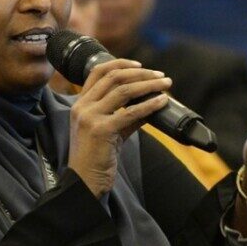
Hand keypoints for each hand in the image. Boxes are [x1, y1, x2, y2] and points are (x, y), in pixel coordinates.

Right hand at [68, 59, 171, 196]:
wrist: (84, 182)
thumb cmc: (96, 158)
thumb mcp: (109, 131)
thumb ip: (125, 115)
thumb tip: (150, 102)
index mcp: (80, 104)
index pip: (98, 71)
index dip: (121, 63)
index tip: (140, 65)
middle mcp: (82, 107)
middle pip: (114, 77)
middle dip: (141, 73)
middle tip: (161, 76)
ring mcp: (90, 117)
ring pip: (124, 90)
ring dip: (149, 84)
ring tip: (166, 85)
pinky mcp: (101, 130)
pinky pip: (131, 112)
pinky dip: (149, 104)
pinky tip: (162, 102)